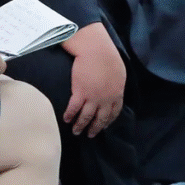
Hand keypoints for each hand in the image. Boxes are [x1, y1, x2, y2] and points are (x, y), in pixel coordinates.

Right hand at [62, 23, 125, 137]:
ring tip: (76, 131)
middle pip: (100, 118)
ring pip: (86, 117)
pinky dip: (69, 115)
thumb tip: (113, 89)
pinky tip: (66, 119)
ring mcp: (92, 97)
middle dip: (95, 128)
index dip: (108, 120)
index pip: (114, 111)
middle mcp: (106, 98)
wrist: (95, 50)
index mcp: (117, 93)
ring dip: (80, 126)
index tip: (104, 125)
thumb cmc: (108, 56)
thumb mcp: (119, 72)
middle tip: (90, 135)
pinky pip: (73, 109)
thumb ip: (116, 84)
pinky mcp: (79, 93)